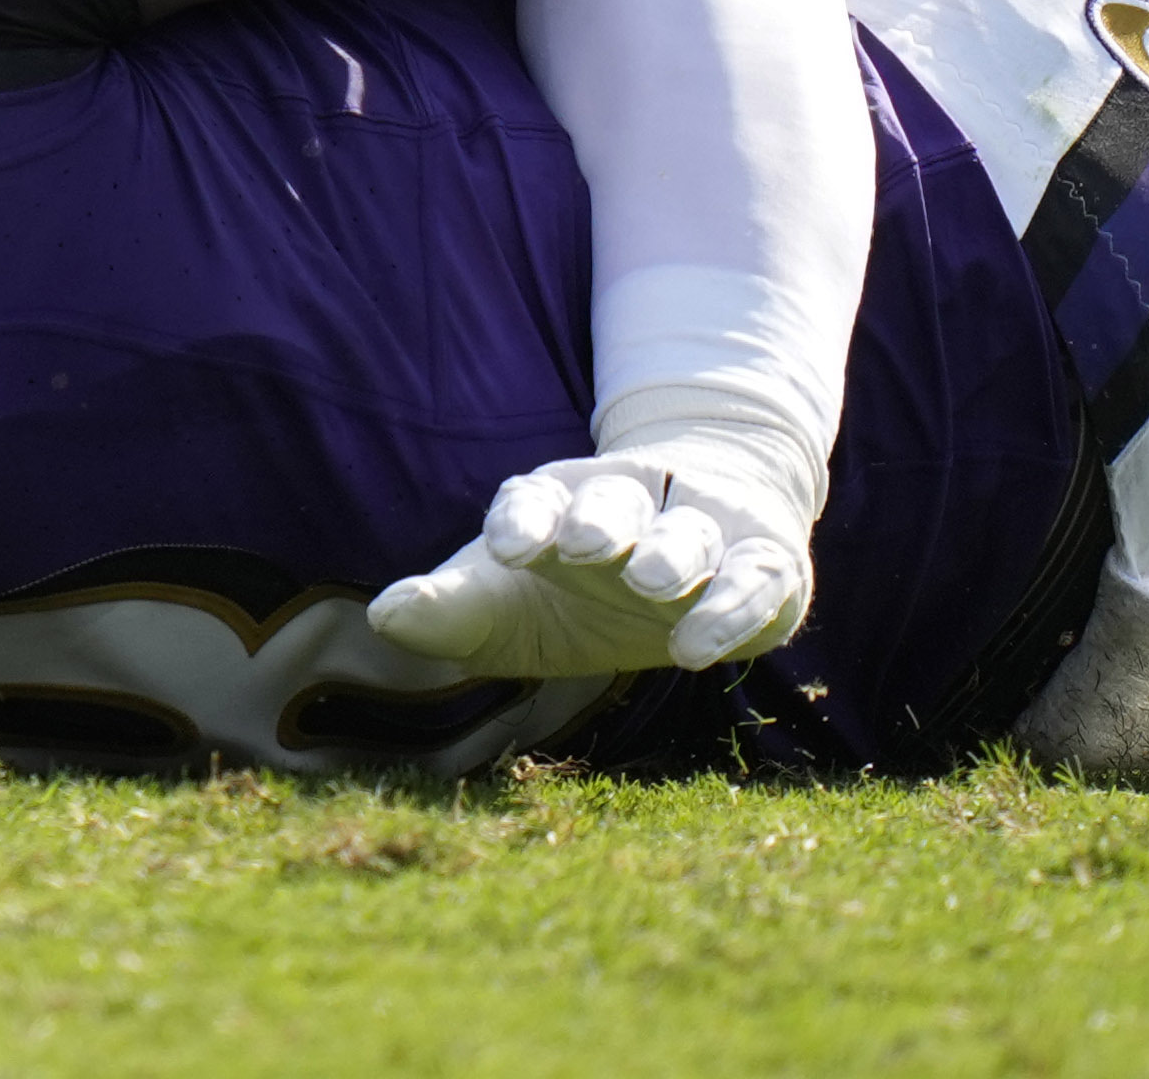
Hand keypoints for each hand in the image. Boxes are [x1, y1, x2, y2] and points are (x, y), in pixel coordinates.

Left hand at [366, 434, 817, 676]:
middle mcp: (633, 503)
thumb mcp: (510, 601)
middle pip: (618, 502)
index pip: (538, 500)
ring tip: (654, 581)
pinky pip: (755, 581)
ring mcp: (702, 529)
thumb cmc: (582, 581)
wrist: (705, 537)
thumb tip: (385, 614)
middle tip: (585, 543)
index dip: (524, 520)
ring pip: (690, 534)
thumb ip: (454, 610)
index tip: (506, 544)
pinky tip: (700, 648)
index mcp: (561, 502)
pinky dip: (731, 609)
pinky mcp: (763, 565)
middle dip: (603, 520)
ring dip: (673, 554)